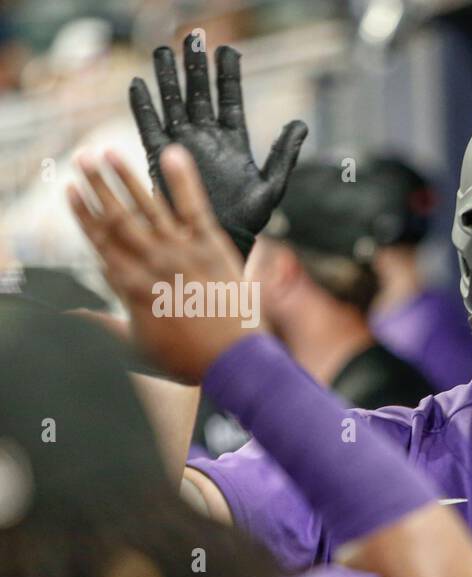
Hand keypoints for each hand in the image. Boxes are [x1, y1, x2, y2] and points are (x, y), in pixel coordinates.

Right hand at [68, 145, 253, 382]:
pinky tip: (173, 154)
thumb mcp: (136, 348)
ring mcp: (183, 252)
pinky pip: (195, 207)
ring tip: (108, 152)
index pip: (100, 241)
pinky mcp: (213, 248)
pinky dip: (183, 180)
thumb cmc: (188, 361)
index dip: (83, 213)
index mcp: (131, 285)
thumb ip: (103, 326)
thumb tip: (72, 313)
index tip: (70, 190)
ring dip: (126, 177)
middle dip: (97, 186)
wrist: (235, 362)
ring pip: (148, 207)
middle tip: (81, 158)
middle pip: (118, 217)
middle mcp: (152, 263)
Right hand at [129, 33, 307, 258]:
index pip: (230, 99)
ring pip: (173, 104)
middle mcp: (206, 138)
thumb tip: (301, 124)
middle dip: (195, 67)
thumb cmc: (247, 219)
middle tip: (193, 37)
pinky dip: (143, 107)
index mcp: (233, 141)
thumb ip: (283, 153)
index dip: (228, 74)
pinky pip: (149, 128)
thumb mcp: (272, 185)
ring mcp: (183, 146)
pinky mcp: (162, 158)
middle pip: (198, 94)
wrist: (220, 242)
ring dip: (168, 78)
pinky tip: (139, 85)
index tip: (228, 50)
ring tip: (164, 51)